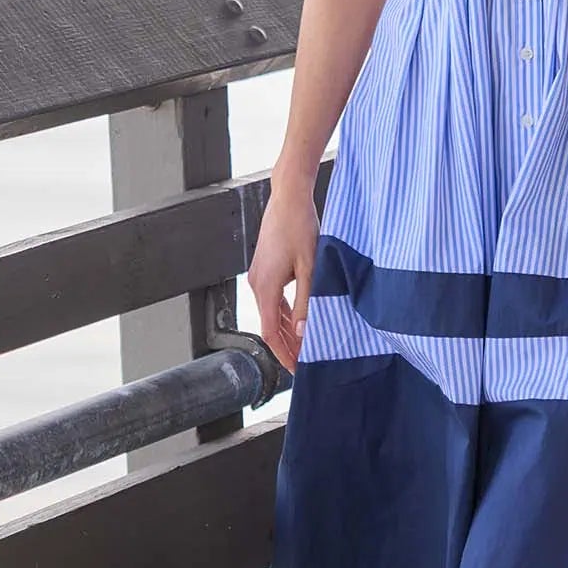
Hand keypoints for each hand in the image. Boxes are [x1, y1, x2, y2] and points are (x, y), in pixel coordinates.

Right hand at [247, 181, 319, 374]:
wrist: (288, 198)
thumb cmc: (300, 227)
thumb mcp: (310, 268)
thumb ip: (307, 302)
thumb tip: (303, 333)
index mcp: (265, 287)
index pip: (270, 333)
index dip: (284, 354)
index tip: (297, 370)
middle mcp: (257, 284)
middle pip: (270, 326)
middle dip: (287, 347)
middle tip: (305, 364)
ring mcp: (259, 276)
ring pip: (272, 314)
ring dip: (287, 331)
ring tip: (305, 346)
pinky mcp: (265, 269)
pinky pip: (274, 300)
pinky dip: (285, 314)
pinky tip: (299, 321)